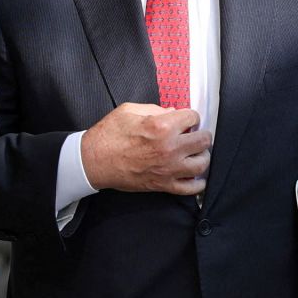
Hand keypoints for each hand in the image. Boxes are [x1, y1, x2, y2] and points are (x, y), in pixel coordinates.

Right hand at [80, 103, 211, 195]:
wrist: (93, 161)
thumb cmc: (108, 135)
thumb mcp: (129, 111)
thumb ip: (155, 109)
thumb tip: (173, 112)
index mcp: (162, 126)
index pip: (193, 117)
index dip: (190, 117)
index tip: (186, 120)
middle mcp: (169, 148)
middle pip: (204, 140)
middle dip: (201, 134)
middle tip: (194, 135)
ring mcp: (168, 169)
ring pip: (202, 163)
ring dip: (202, 156)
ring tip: (195, 153)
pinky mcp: (163, 185)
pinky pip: (190, 188)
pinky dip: (197, 183)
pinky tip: (194, 175)